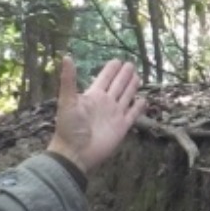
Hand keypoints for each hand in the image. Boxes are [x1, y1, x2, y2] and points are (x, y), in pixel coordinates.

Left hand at [47, 58, 143, 173]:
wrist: (75, 153)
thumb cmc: (69, 127)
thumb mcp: (67, 101)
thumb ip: (68, 80)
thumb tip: (66, 57)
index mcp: (93, 96)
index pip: (105, 78)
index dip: (111, 69)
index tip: (117, 60)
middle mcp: (105, 103)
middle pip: (118, 85)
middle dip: (124, 74)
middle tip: (131, 64)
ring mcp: (114, 115)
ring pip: (126, 96)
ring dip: (132, 87)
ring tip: (137, 77)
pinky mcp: (122, 127)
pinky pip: (133, 114)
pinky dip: (138, 107)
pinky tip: (143, 100)